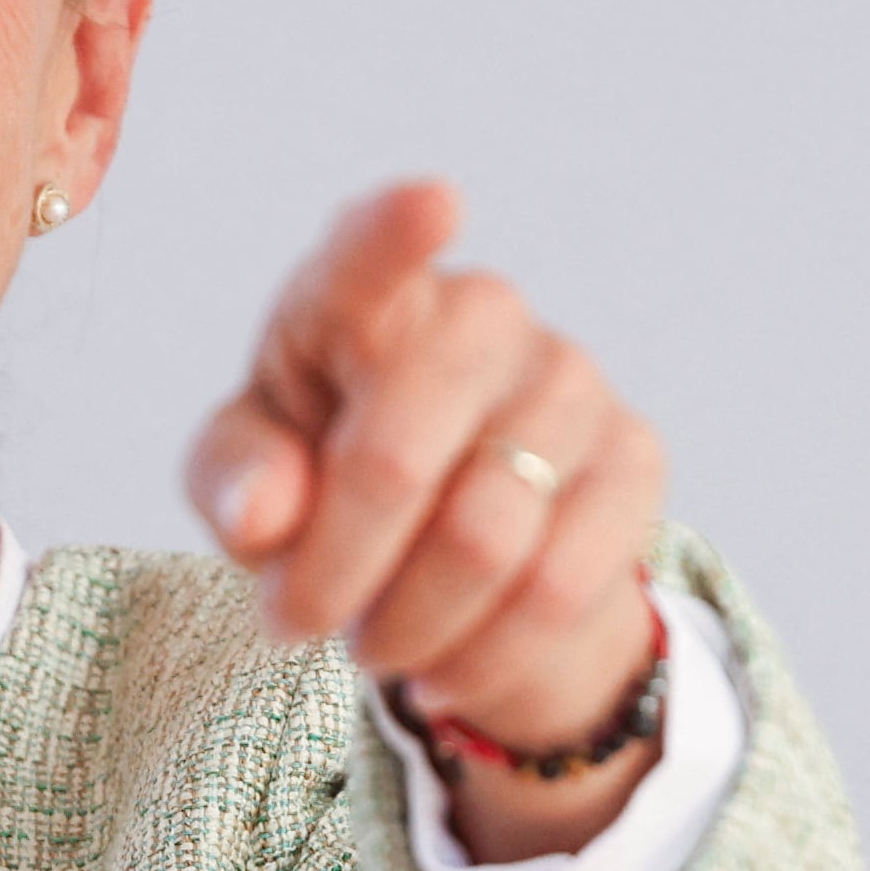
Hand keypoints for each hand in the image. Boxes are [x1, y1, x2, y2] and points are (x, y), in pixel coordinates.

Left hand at [186, 180, 668, 857]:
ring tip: (376, 642)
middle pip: (398, 459)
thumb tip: (266, 513)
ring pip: (484, 542)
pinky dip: (484, 655)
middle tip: (297, 623)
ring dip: (406, 626)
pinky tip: (446, 665)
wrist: (439, 541)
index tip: (431, 205)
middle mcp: (480, 314)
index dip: (398, 232)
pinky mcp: (636, 456)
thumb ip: (234, 478)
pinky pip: (561, 587)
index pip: (372, 251)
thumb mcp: (246, 474)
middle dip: (334, 572)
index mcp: (360, 295)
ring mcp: (570, 379)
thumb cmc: (316, 475)